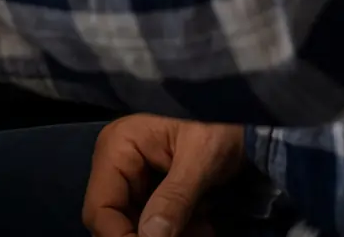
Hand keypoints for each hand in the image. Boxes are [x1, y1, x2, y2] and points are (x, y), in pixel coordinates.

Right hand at [83, 115, 244, 236]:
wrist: (243, 117)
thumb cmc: (219, 125)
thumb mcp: (200, 160)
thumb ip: (174, 199)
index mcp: (117, 147)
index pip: (100, 208)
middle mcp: (117, 164)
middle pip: (116, 221)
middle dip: (150, 236)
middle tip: (191, 234)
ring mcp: (133, 177)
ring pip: (137, 226)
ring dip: (167, 236)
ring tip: (202, 229)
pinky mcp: (151, 188)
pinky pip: (154, 222)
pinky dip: (176, 231)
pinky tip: (202, 226)